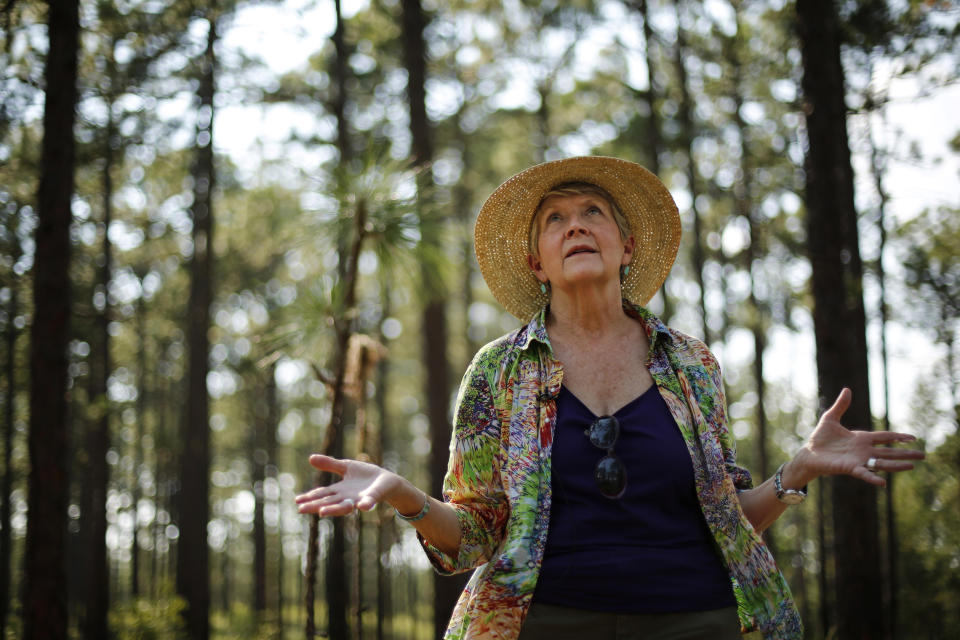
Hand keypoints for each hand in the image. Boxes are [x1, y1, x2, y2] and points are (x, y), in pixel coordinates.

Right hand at [295, 454, 400, 516]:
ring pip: (344, 506)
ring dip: (334, 510)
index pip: (322, 494)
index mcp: (339, 490)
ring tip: (321, 512)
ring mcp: (359, 499)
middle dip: (315, 506)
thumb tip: (310, 458)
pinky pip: (369, 502)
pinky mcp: (372, 498)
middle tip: (301, 510)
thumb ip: (329, 464)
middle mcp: (346, 497)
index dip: (309, 497)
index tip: (297, 501)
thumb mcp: (345, 467)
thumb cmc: (365, 475)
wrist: (386, 480)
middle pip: (328, 502)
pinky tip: (362, 506)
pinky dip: (366, 505)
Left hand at [790, 388, 924, 486]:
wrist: (808, 453)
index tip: (913, 438)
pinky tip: (883, 483)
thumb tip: (847, 389)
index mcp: (861, 438)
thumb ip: (841, 405)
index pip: (885, 437)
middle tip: (923, 456)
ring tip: (912, 467)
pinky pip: (864, 473)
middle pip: (889, 451)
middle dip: (906, 453)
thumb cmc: (819, 438)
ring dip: (896, 465)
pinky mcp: (849, 468)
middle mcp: (863, 450)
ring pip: (882, 463)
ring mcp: (858, 460)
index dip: (898, 437)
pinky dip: (873, 478)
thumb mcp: (830, 418)